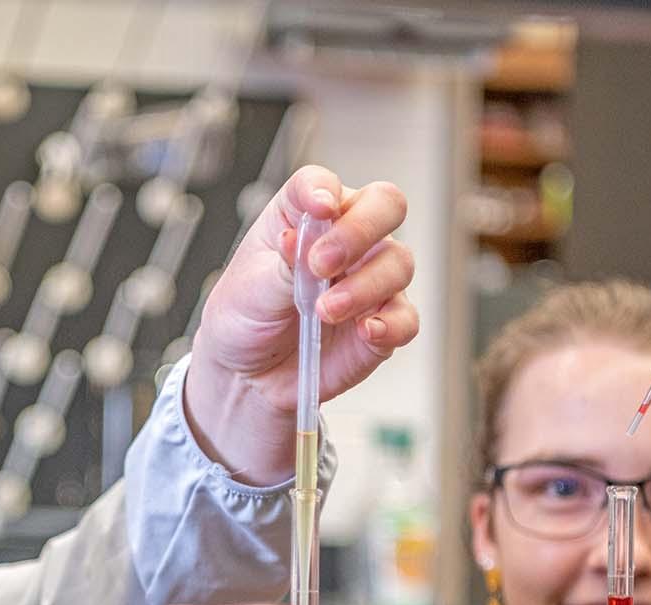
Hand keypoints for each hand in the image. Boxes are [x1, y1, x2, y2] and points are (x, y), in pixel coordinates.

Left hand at [184, 166, 418, 482]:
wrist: (248, 374)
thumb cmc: (246, 317)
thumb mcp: (249, 288)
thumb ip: (283, 263)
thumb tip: (300, 237)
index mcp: (305, 217)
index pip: (323, 184)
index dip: (323, 190)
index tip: (316, 209)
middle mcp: (347, 239)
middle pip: (384, 206)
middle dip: (359, 230)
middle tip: (322, 264)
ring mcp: (370, 279)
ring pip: (398, 263)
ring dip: (363, 286)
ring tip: (324, 310)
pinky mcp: (383, 322)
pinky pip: (405, 318)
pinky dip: (390, 324)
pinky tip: (367, 330)